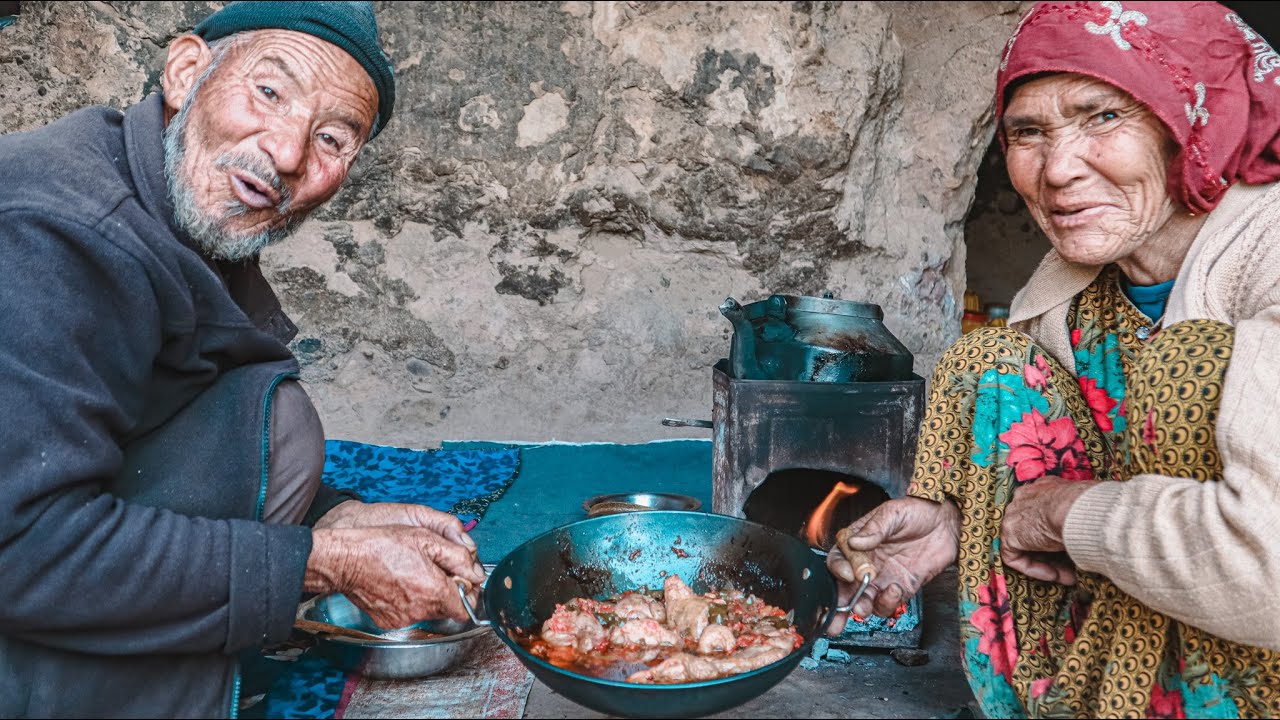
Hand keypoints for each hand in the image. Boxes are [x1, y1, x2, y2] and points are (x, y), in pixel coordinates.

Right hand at [307, 503, 485, 627]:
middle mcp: (421, 610)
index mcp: (435, 591)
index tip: (460, 579)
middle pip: (447, 607)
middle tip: (432, 568)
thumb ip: (458, 557)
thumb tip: (476, 574)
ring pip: (428, 610)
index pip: (468, 607)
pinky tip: (397, 583)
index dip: (467, 592)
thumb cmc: (383, 546)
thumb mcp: (428, 539)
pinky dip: (407, 601)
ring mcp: (403, 619)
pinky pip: (408, 614)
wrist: (345, 560)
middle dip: (446, 590)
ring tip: (410, 572)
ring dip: (426, 594)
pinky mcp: (388, 622)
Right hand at [825, 497, 959, 634]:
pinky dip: (887, 602)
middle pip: (845, 587)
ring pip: (864, 600)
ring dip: (861, 607)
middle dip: (838, 605)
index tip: (849, 575)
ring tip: (864, 607)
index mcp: (858, 541)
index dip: (839, 569)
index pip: (838, 559)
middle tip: (835, 620)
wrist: (947, 522)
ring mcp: (883, 577)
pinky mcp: (901, 588)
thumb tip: (854, 542)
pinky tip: (894, 589)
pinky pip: (888, 603)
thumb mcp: (892, 513)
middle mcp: (866, 562)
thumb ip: (874, 529)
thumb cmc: (917, 510)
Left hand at [999, 476, 1097, 584]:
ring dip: (1049, 563)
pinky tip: (1054, 575)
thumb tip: (1091, 536)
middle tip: (1074, 567)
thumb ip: (1080, 521)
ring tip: (1069, 576)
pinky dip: (1033, 568)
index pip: (1046, 513)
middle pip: (1035, 530)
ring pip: (1027, 545)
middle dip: (1055, 554)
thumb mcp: (1087, 511)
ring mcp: (1014, 514)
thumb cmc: (1091, 508)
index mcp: (1045, 488)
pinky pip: (1014, 556)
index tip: (1075, 547)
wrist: (1079, 511)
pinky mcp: (1009, 532)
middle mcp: (1026, 498)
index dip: (1060, 535)